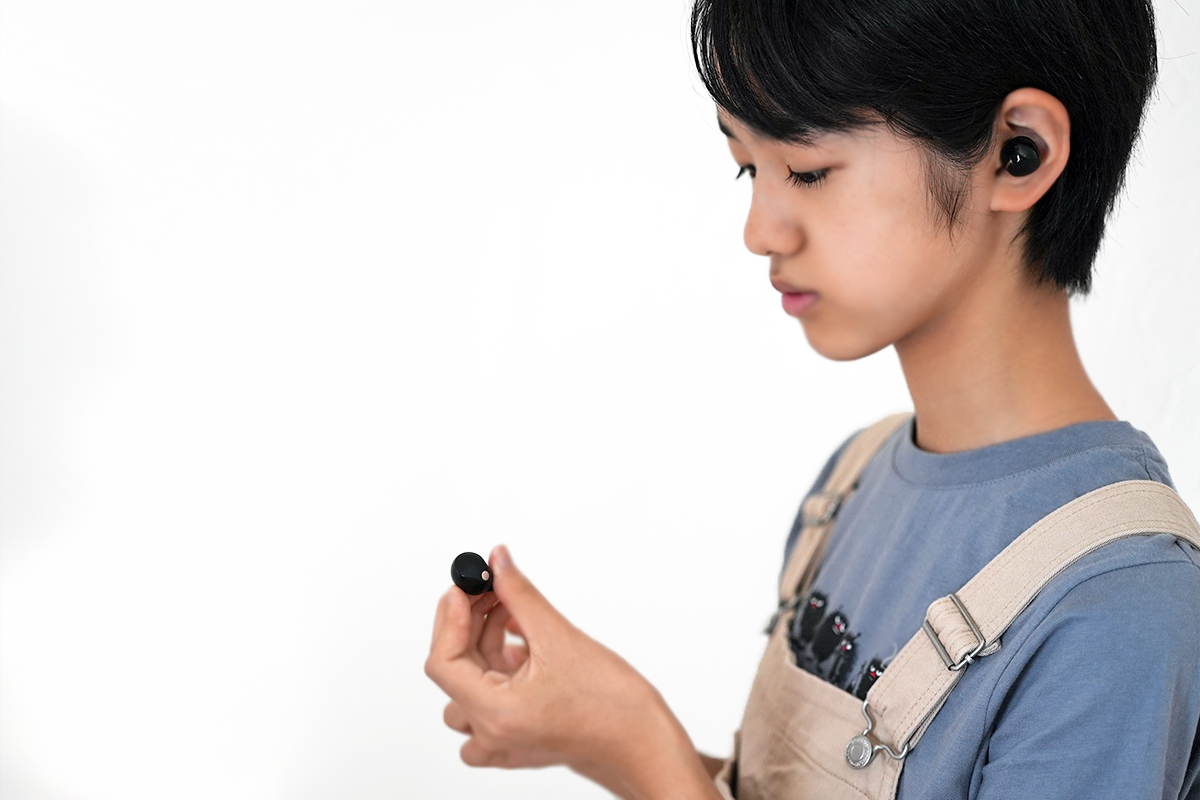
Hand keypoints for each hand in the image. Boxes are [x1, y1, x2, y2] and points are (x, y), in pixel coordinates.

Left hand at [425, 546, 719, 799]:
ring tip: (512, 611)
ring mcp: (503, 737)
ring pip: (471, 679)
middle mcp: (492, 731)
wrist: (643, 744)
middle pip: (456, 667)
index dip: (450, 618)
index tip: (464, 587)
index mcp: (495, 714)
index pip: (443, 662)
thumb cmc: (613, 707)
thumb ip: (520, 596)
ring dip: (485, 639)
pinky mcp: (516, 733)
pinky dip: (499, 661)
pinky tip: (522, 637)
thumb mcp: (561, 638)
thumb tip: (497, 562)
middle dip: (471, 620)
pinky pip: (489, 694)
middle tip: (492, 585)